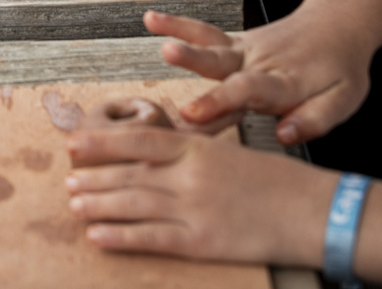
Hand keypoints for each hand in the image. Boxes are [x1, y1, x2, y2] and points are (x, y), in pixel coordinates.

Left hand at [64, 126, 333, 265]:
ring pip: (133, 204)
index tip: (74, 144)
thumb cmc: (275, 181)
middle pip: (129, 174)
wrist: (313, 210)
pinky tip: (98, 237)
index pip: (138, 140)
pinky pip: (152, 238)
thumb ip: (192, 152)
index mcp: (197, 148)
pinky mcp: (202, 241)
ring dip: (99, 205)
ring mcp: (194, 209)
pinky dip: (121, 237)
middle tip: (68, 182)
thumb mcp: (229, 153)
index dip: (102, 143)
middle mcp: (190, 175)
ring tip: (75, 205)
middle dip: (94, 177)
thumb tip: (157, 149)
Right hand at [143, 9, 375, 145]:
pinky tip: (151, 19)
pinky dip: (178, 24)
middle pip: (224, 62)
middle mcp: (259, 62)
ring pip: (211, 43)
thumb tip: (284, 136)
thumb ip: (314, 119)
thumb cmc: (340, 69)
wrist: (338, 25)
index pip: (249, 91)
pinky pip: (206, 32)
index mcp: (284, 81)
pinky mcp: (235, 42)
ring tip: (154, 25)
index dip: (220, 102)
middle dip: (194, 60)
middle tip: (169, 55)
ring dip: (181, 34)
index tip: (191, 115)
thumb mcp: (344, 100)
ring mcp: (245, 49)